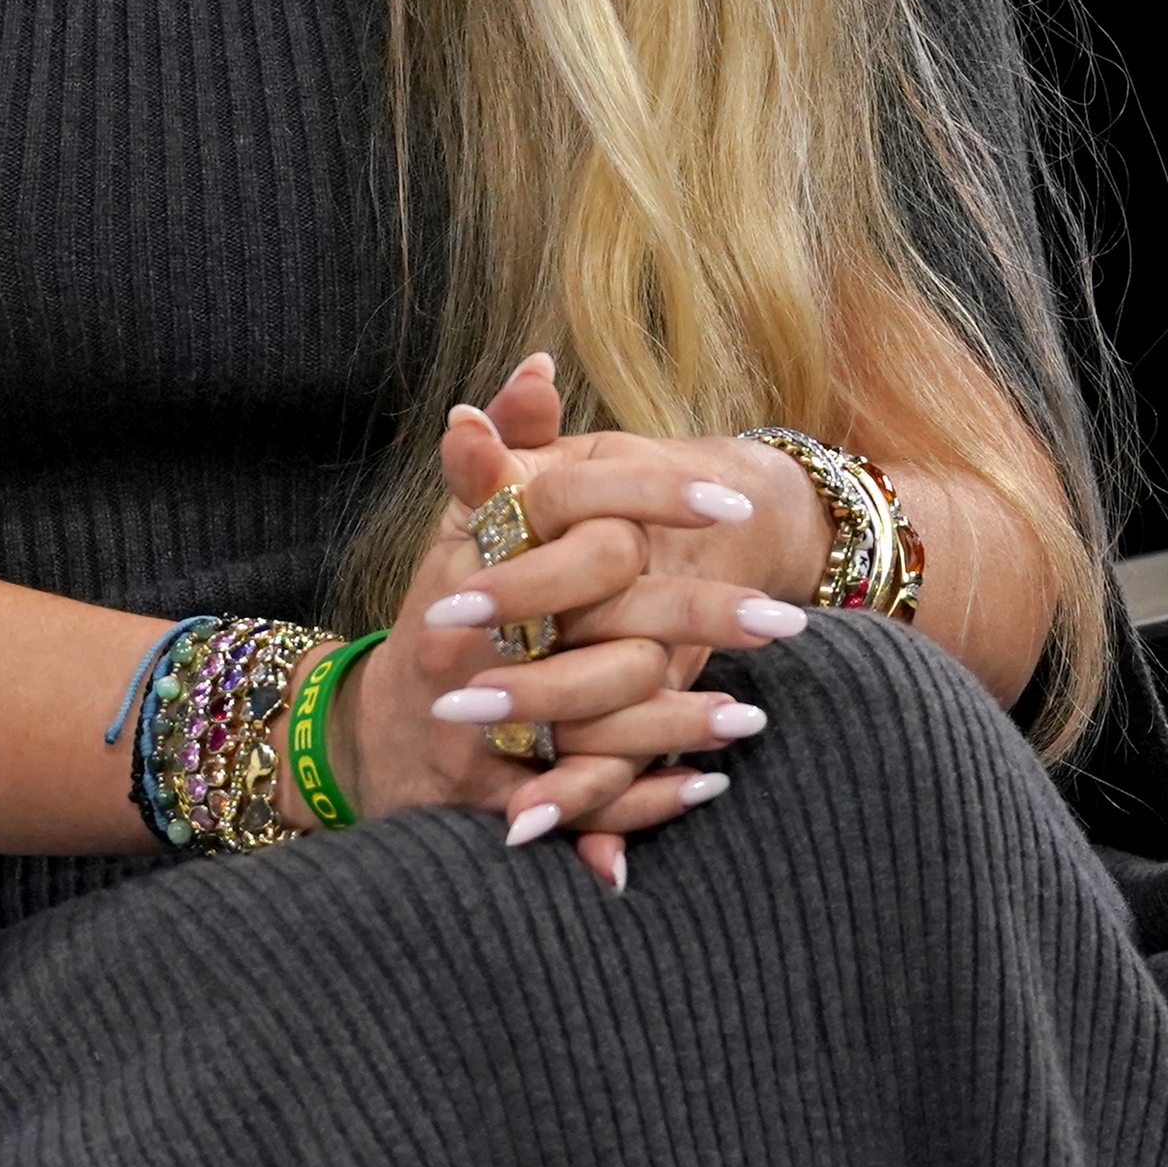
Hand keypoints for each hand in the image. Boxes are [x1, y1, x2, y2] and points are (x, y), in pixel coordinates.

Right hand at [316, 357, 813, 882]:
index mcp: (479, 550)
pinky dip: (644, 800)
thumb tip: (541, 366)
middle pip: (607, 616)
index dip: (656, 496)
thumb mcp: (465, 523)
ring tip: (756, 712)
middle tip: (785, 620)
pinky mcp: (492, 792)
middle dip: (702, 619)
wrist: (382, 732)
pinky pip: (582, 797)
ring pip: (601, 717)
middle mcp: (475, 633)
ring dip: (683, 720)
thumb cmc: (446, 607)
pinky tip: (706, 784)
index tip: (731, 501)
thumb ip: (509, 445)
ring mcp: (481, 718)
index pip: (577, 504)